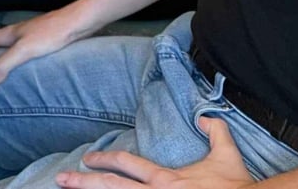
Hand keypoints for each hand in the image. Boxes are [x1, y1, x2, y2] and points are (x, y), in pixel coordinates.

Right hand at [0, 6, 90, 85]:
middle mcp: (16, 34)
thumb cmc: (51, 34)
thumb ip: (6, 64)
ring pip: (6, 46)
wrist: (77, 23)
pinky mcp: (42, 42)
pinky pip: (20, 52)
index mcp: (8, 34)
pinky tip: (21, 70)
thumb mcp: (25, 50)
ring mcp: (29, 37)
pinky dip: (13, 59)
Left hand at [55, 116, 254, 187]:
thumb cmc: (236, 187)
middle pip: (111, 186)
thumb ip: (216, 131)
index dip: (104, 159)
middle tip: (61, 179)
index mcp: (166, 178)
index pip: (126, 164)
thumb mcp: (227, 154)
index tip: (87, 158)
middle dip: (83, 182)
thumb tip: (205, 116)